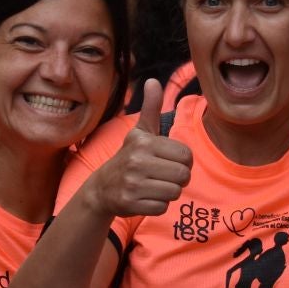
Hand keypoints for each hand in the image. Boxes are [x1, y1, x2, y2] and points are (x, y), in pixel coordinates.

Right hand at [84, 80, 191, 218]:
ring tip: (154, 185)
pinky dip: (158, 205)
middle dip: (178, 178)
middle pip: (183, 175)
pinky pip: (163, 207)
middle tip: (164, 176)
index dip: (183, 161)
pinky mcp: (131, 203)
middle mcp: (137, 161)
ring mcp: (133, 184)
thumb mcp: (139, 132)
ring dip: (168, 192)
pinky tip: (146, 197)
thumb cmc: (128, 157)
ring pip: (174, 192)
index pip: (186, 155)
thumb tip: (152, 80)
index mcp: (144, 142)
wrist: (102, 188)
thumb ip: (151, 108)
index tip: (169, 161)